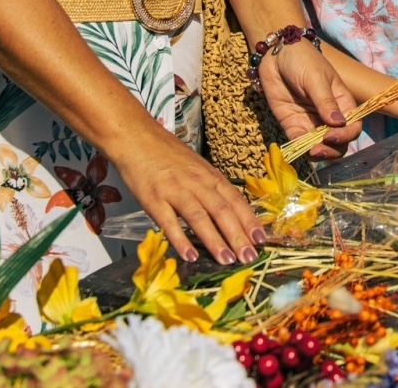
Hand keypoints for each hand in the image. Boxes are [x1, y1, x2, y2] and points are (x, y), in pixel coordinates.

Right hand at [109, 124, 263, 265]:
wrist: (136, 136)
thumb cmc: (166, 153)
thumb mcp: (195, 167)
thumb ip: (209, 188)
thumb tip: (227, 213)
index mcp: (209, 175)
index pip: (235, 199)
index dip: (249, 220)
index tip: (262, 240)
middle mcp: (196, 182)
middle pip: (222, 210)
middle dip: (238, 235)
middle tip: (249, 257)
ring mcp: (175, 190)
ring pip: (199, 216)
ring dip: (215, 240)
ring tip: (227, 260)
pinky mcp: (153, 198)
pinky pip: (169, 222)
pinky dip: (180, 240)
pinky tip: (190, 256)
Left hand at [257, 41, 360, 160]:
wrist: (275, 56)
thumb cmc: (302, 61)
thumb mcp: (316, 78)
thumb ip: (326, 102)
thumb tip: (339, 124)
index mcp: (342, 103)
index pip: (353, 126)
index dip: (346, 135)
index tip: (331, 136)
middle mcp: (329, 117)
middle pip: (339, 142)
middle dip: (332, 150)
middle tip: (319, 149)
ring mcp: (311, 123)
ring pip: (321, 147)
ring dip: (318, 154)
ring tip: (311, 152)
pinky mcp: (293, 126)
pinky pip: (300, 143)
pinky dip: (301, 149)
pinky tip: (299, 149)